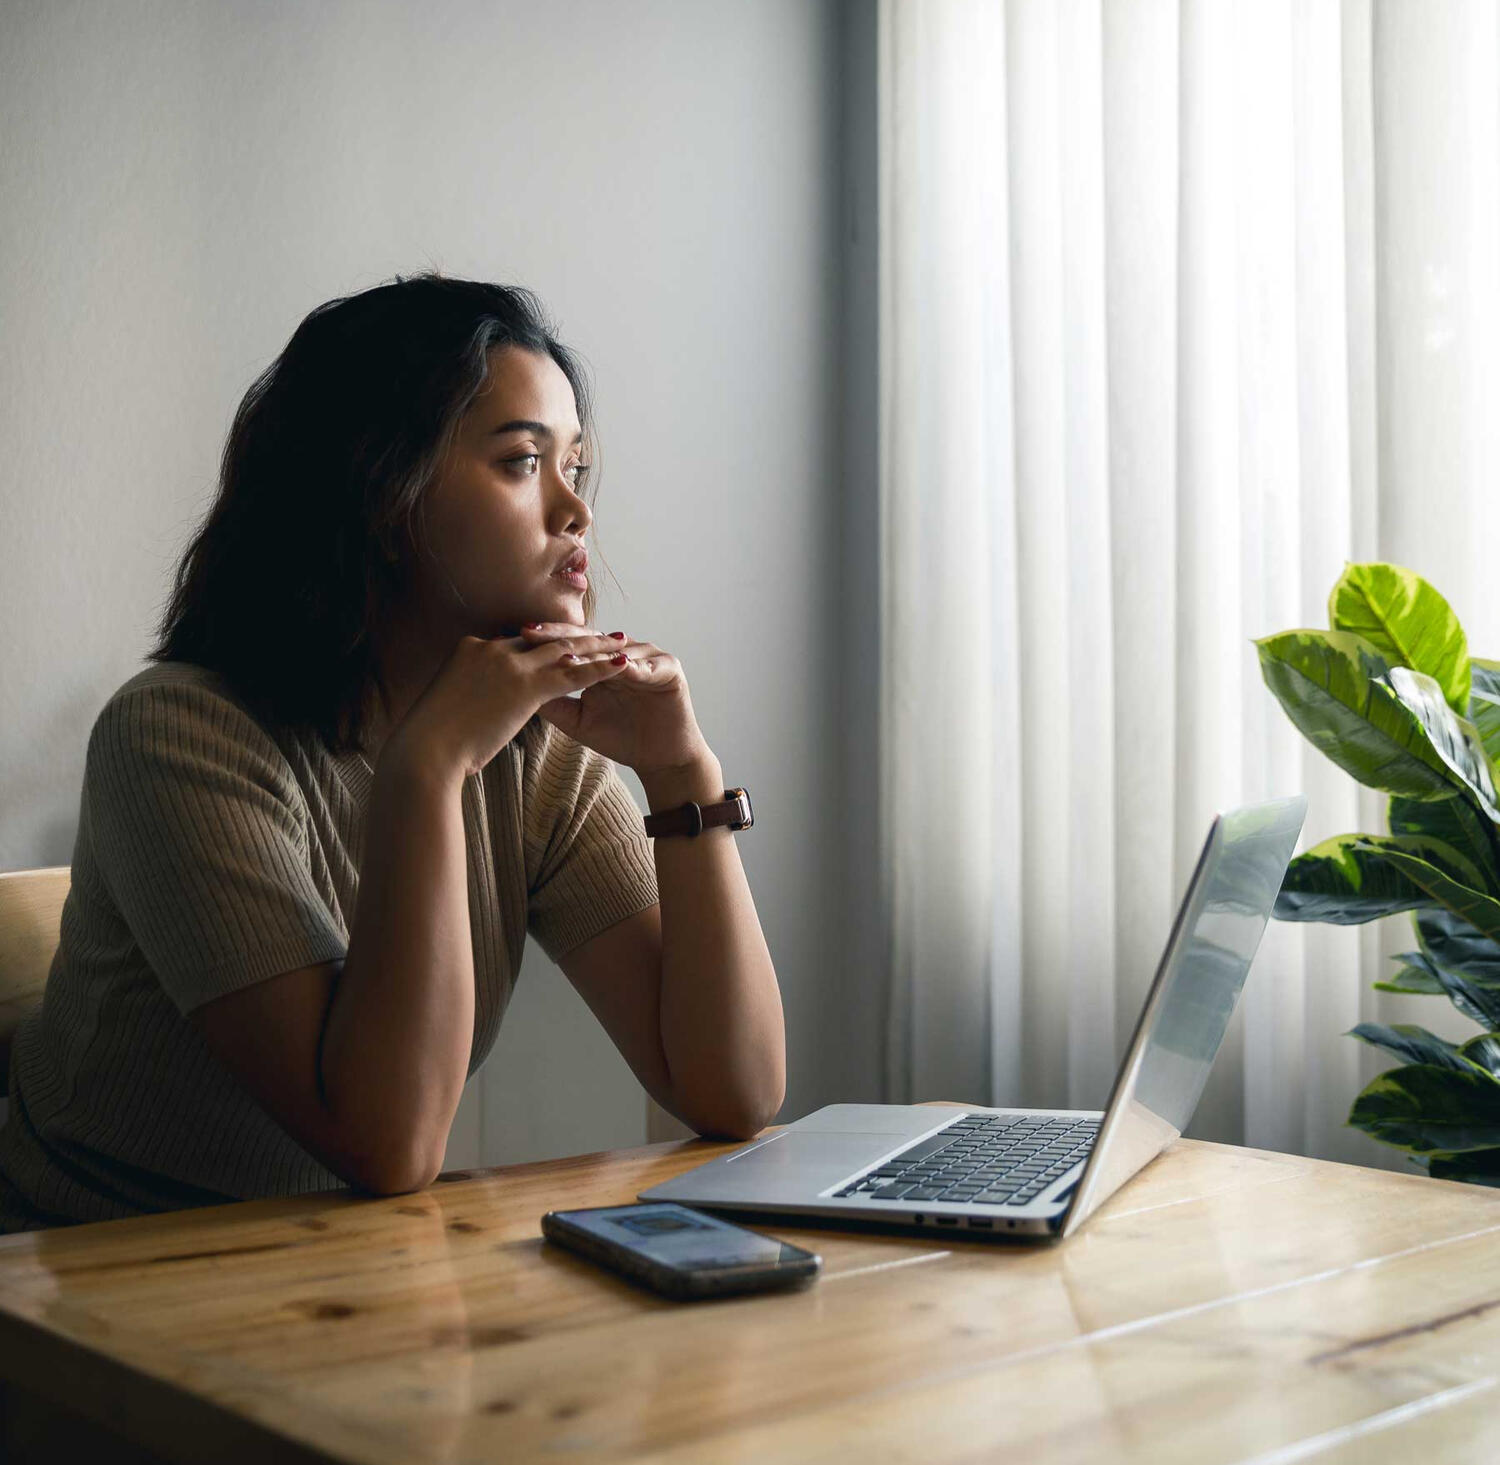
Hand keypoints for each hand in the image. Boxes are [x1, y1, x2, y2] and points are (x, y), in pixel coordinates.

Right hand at [388, 631, 635, 779]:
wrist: (425, 750)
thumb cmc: (429, 740)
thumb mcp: (448, 706)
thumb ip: (468, 695)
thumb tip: (475, 707)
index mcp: (470, 647)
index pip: (515, 641)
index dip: (544, 641)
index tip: (564, 640)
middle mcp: (490, 648)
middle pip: (544, 637)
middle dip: (576, 635)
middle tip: (602, 632)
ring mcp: (509, 664)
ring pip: (564, 650)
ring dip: (597, 646)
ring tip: (622, 642)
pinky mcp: (526, 687)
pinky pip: (573, 674)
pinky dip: (601, 669)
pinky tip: (622, 665)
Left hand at [517, 623, 711, 774]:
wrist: (660, 759)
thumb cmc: (620, 738)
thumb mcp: (577, 719)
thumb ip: (551, 702)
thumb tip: (513, 688)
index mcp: (599, 660)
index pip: (567, 643)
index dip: (540, 643)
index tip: (508, 641)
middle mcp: (622, 651)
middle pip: (587, 639)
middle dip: (559, 638)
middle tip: (530, 633)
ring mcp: (647, 657)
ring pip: (616, 650)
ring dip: (595, 653)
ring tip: (570, 655)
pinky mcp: (670, 668)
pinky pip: (650, 666)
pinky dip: (635, 667)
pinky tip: (619, 667)